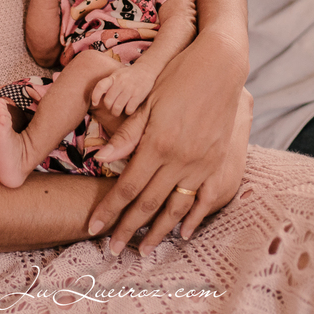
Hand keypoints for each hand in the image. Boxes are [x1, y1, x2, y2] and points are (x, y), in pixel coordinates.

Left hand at [86, 41, 247, 255]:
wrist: (220, 65)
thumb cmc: (177, 75)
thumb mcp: (147, 99)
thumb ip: (128, 133)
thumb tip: (103, 159)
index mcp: (158, 142)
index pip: (127, 186)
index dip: (109, 210)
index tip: (93, 227)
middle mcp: (181, 157)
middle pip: (149, 203)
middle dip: (128, 228)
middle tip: (112, 248)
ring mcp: (202, 161)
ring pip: (176, 206)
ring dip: (158, 231)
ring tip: (143, 249)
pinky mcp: (218, 160)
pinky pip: (204, 198)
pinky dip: (192, 218)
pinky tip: (182, 232)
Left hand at [91, 64, 155, 116]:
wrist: (146, 69)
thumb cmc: (128, 75)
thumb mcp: (117, 75)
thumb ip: (108, 84)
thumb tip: (97, 97)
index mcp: (113, 78)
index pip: (100, 86)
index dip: (95, 96)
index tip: (95, 103)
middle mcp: (120, 83)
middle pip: (108, 102)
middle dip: (109, 108)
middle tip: (112, 107)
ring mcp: (129, 89)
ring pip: (117, 108)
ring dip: (117, 112)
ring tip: (119, 110)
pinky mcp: (138, 95)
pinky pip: (128, 110)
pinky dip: (128, 111)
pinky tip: (129, 108)